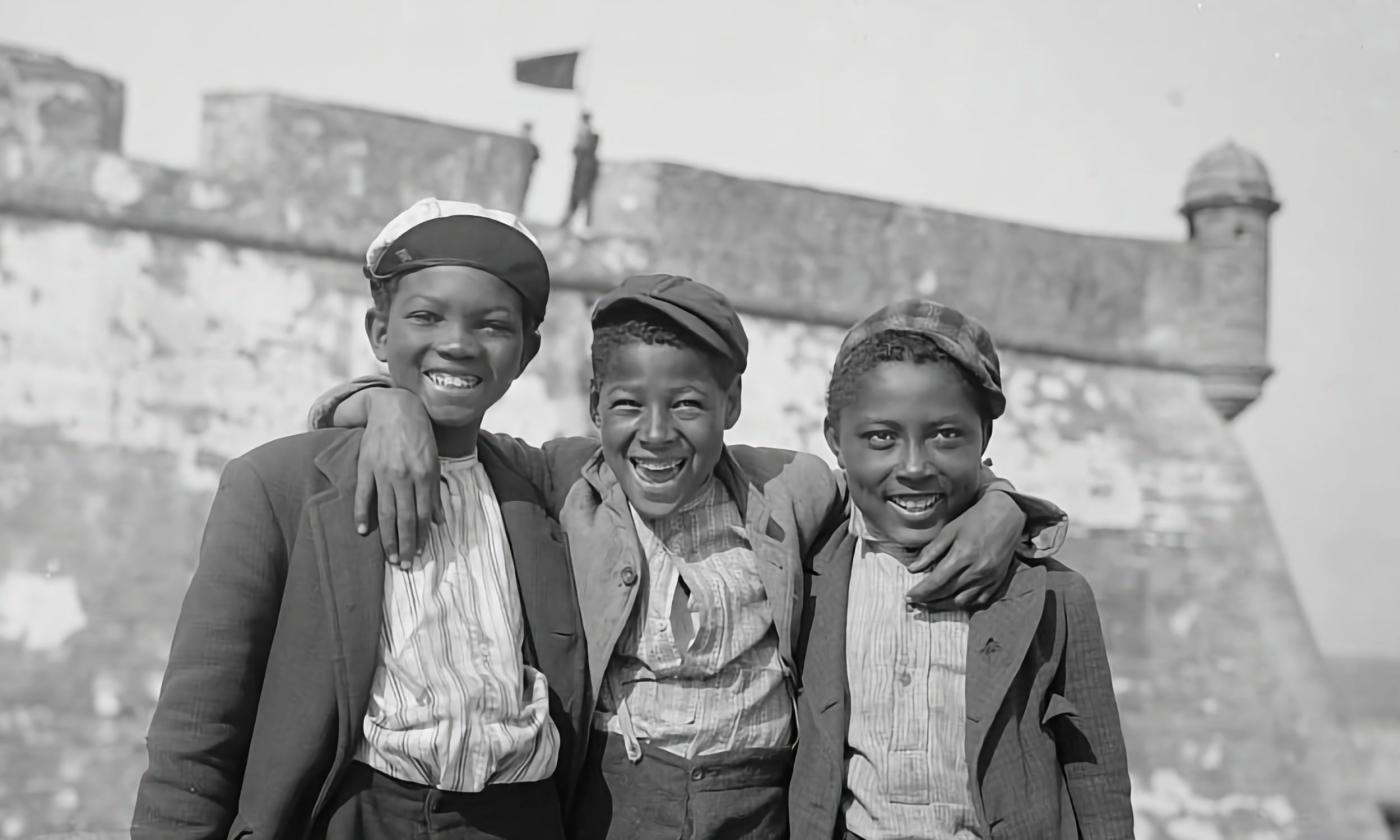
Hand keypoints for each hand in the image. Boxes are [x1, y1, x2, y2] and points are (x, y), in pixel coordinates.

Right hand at [355, 389, 440, 567]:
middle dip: (405, 544)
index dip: (421, 536)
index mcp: (424, 475)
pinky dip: (362, 514)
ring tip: (389, 557)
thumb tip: (439, 521)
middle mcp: (404, 476)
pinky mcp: (366, 466)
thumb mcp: (433, 461)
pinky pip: (363, 495)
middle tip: (404, 565)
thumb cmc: (419, 435)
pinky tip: (363, 531)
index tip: (419, 554)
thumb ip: (434, 492)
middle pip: (404, 518)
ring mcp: (383, 472)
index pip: (422, 514)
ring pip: (385, 512)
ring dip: (388, 537)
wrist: (394, 408)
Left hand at [904, 490, 1026, 609]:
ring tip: (932, 602)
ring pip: (963, 602)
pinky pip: (980, 600)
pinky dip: (965, 603)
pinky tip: (954, 599)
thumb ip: (931, 551)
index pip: (936, 582)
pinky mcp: (998, 581)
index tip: (909, 597)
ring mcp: (989, 578)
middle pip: (947, 594)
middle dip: (929, 600)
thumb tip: (913, 568)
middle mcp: (977, 571)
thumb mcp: (949, 530)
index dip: (920, 592)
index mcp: (963, 556)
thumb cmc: (976, 519)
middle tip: (916, 601)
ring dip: (945, 605)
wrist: (1007, 514)